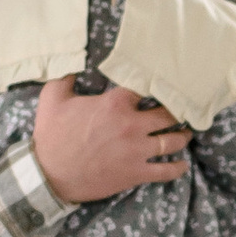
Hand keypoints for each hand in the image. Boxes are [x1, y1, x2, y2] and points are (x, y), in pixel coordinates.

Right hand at [33, 78, 190, 203]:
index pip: (144, 88)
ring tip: (186, 134)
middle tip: (182, 111)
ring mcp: (137, 151)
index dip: (154, 86)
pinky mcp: (136, 173)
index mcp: (115, 104)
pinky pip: (166, 171)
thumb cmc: (52, 136)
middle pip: (167, 114)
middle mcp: (132, 125)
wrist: (49, 174)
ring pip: (172, 141)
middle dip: (176, 112)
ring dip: (182, 137)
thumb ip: (65, 76)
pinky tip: (182, 165)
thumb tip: (73, 62)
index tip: (162, 85)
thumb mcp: (52, 98)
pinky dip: (177, 168)